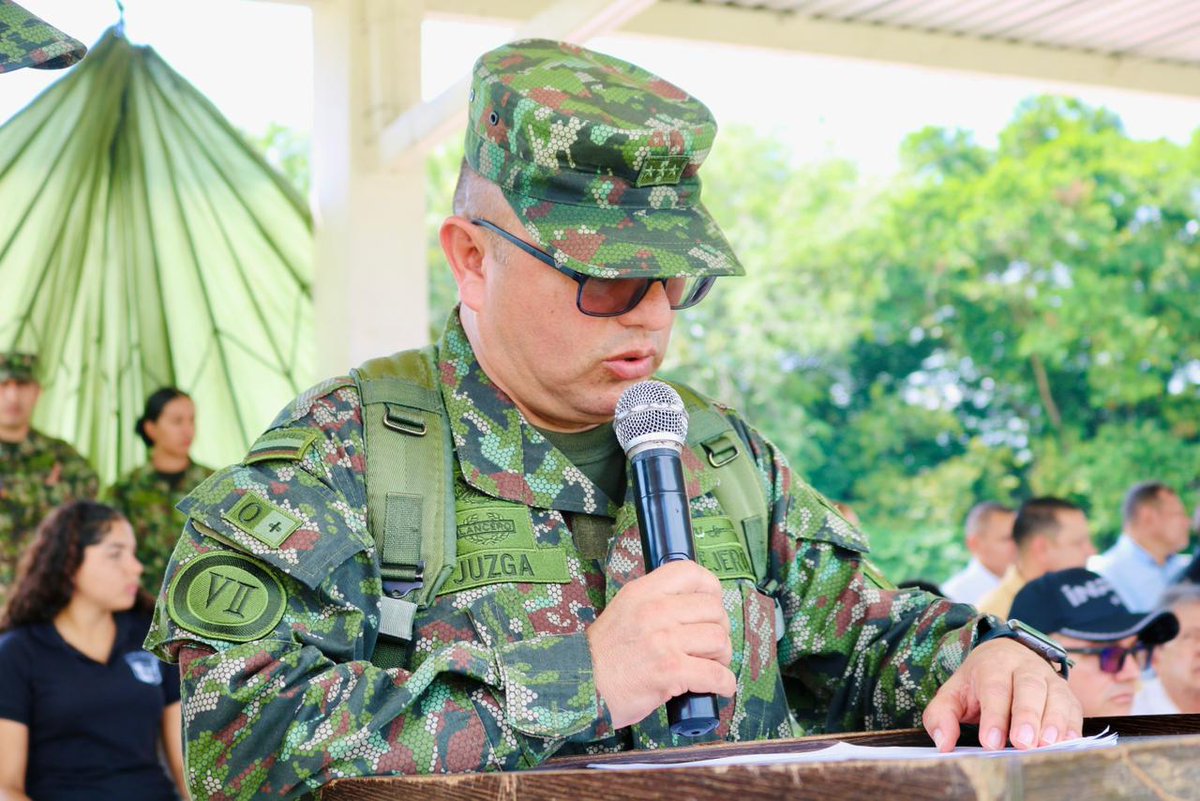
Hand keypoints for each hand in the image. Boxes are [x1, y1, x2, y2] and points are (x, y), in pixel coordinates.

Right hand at [587, 560, 735, 728]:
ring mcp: (663, 640)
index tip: (713, 606)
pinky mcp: (670, 671)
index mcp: (643, 592)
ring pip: (718, 640)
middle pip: (713, 610)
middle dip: (720, 630)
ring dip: (722, 657)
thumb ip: (654, 602)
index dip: (711, 589)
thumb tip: (694, 606)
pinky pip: (714, 674)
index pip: (691, 573)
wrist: (581, 684)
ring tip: (712, 666)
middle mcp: (654, 611)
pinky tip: (719, 687)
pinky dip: (724, 684)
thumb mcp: (625, 610)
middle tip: (713, 646)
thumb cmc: (606, 654)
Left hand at [923, 638, 1082, 751]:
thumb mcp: (953, 693)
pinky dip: (1073, 725)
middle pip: (1028, 688)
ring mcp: (1049, 679)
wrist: (1005, 655)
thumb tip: (944, 743)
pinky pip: (1074, 707)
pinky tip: (1068, 742)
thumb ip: (941, 715)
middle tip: (1022, 743)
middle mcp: (1024, 667)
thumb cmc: (977, 683)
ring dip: (1054, 721)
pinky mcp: (1067, 693)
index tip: (991, 742)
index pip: (994, 688)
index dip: (994, 715)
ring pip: (1056, 695)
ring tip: (1047, 744)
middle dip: (1026, 716)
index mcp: (993, 664)